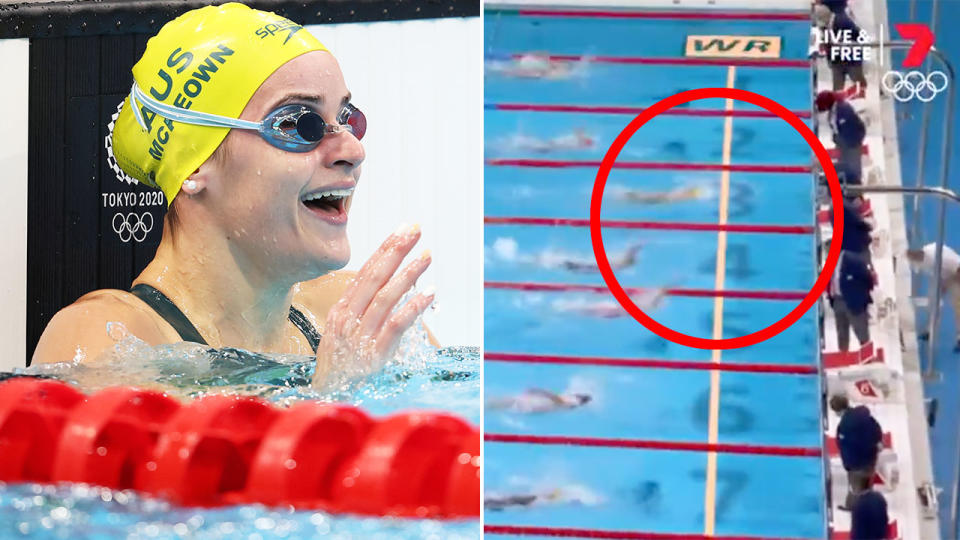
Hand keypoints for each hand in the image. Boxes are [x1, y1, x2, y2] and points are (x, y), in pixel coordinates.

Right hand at [312, 224, 433, 386]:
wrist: (327, 398)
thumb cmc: (338, 364)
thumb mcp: (341, 332)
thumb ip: (359, 309)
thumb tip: (384, 284)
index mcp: (341, 310)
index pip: (365, 272)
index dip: (385, 249)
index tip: (402, 229)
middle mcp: (348, 319)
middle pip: (374, 277)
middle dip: (396, 250)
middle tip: (415, 229)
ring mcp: (361, 336)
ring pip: (387, 297)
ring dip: (409, 274)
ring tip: (427, 255)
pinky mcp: (374, 355)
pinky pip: (396, 325)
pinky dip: (413, 307)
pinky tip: (429, 293)